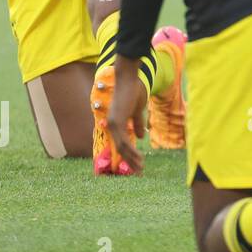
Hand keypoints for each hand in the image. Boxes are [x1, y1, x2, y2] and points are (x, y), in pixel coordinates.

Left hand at [107, 56, 147, 173]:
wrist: (128, 79)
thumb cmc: (133, 91)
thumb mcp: (137, 111)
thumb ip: (137, 123)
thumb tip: (141, 137)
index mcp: (115, 123)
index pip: (120, 143)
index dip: (129, 155)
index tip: (137, 164)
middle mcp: (111, 126)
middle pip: (120, 149)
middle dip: (130, 161)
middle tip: (138, 172)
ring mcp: (112, 125)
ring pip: (121, 148)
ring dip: (131, 159)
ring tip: (140, 167)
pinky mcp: (116, 122)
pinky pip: (123, 141)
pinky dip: (130, 151)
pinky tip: (138, 158)